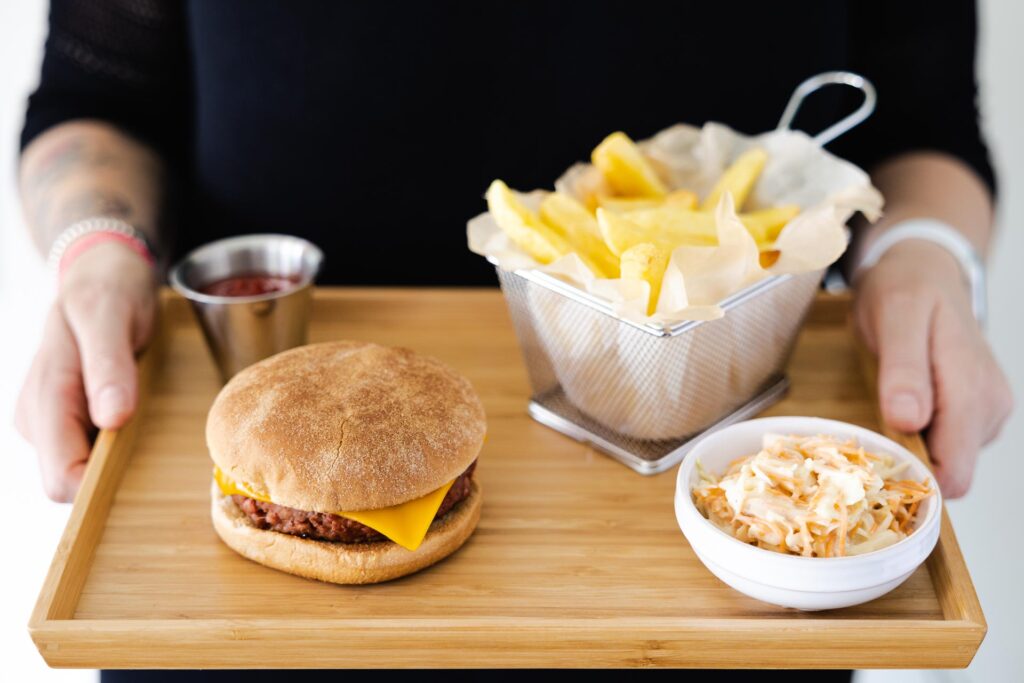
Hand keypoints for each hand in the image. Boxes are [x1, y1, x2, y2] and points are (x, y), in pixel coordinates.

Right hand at [15, 242, 155, 501]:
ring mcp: (48, 417)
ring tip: (145, 417)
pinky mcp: (65, 415)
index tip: (144, 469)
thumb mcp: (111, 313)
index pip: (61, 476)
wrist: (102, 270)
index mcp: (44, 395)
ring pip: (80, 467)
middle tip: (153, 436)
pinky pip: (89, 449)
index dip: (99, 487)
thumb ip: (108, 365)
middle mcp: (37, 415)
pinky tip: (135, 414)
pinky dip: (116, 443)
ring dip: (116, 458)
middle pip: (69, 480)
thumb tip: (111, 420)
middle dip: (111, 474)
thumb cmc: (108, 288)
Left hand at [854, 240, 1012, 497]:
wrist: (924, 269)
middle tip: (869, 430)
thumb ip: (904, 369)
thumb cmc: (906, 289)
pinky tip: (900, 407)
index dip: (915, 477)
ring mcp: (986, 410)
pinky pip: (946, 443)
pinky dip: (919, 436)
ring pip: (947, 459)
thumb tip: (908, 420)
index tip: (875, 462)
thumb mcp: (896, 317)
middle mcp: (990, 407)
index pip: (954, 469)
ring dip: (912, 447)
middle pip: (950, 471)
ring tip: (883, 408)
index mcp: (972, 389)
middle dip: (909, 462)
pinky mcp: (976, 411)